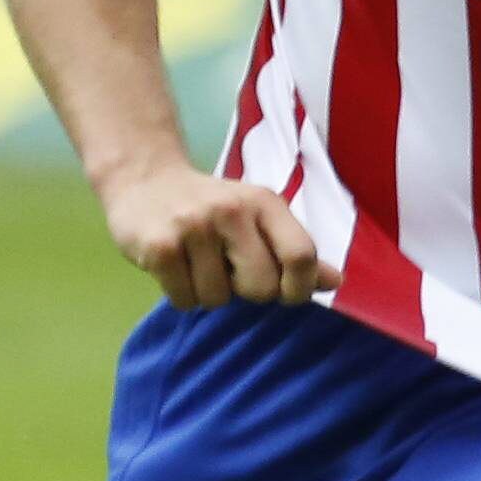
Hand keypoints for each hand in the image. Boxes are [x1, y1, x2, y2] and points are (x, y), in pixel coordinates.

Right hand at [102, 162, 333, 310]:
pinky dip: (181, 294)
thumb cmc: (213, 208)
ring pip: (218, 299)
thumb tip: (336, 283)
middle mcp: (231, 210)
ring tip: (196, 263)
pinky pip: (185, 299)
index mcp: (264, 202)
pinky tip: (175, 266)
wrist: (145, 180)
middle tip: (229, 270)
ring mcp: (193, 227)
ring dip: (208, 292)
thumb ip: (295, 250)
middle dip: (247, 292)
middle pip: (261, 287)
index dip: (298, 287)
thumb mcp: (258, 217)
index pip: (300, 255)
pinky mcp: (159, 246)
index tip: (286, 294)